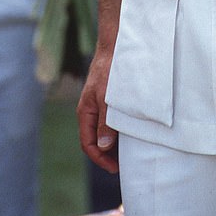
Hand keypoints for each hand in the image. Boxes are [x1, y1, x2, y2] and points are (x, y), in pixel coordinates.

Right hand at [77, 50, 118, 172]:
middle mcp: (90, 110)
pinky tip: (129, 131)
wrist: (115, 46)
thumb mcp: (107, 98)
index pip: (88, 144)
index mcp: (85, 112)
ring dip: (113, 142)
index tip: (115, 168)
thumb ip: (105, 122)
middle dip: (107, 154)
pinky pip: (109, 119)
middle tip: (124, 163)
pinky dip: (117, 129)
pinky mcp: (107, 98)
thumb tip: (103, 147)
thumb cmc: (110, 70)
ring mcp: (98, 104)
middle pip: (95, 140)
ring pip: (103, 130)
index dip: (100, 159)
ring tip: (128, 151)